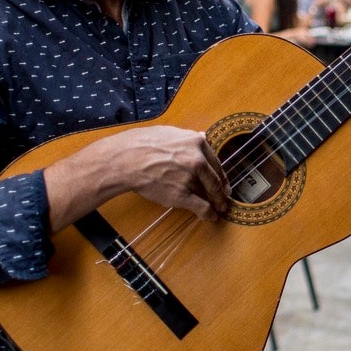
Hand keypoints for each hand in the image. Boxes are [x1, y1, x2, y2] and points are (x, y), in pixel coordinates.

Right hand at [106, 125, 229, 220]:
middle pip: (216, 179)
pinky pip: (202, 207)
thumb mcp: (170, 132)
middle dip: (222, 191)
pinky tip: (211, 217)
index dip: (220, 175)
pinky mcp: (182, 195)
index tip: (223, 182)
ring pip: (210, 193)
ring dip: (216, 203)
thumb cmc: (142, 144)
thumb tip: (202, 136)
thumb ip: (188, 138)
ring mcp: (191, 178)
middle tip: (225, 198)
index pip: (215, 162)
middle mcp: (197, 160)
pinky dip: (209, 214)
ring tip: (218, 209)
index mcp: (196, 143)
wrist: (126, 159)